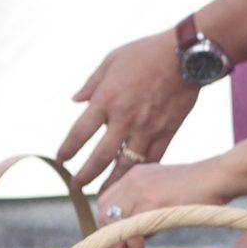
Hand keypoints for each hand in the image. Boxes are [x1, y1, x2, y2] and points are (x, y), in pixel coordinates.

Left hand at [59, 31, 198, 186]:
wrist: (185, 56)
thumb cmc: (146, 53)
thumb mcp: (112, 60)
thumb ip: (92, 83)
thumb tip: (75, 101)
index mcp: (107, 98)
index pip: (80, 132)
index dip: (68, 149)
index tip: (61, 159)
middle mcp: (125, 118)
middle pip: (101, 156)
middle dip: (86, 174)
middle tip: (77, 185)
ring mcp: (147, 129)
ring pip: (127, 165)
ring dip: (113, 182)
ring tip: (104, 194)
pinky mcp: (167, 133)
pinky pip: (152, 160)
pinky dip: (141, 172)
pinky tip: (134, 181)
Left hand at [97, 158, 228, 247]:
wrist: (218, 177)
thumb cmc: (199, 189)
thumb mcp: (164, 192)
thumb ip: (146, 208)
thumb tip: (134, 235)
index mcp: (135, 175)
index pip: (106, 201)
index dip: (106, 226)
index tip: (113, 246)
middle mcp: (133, 179)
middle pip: (104, 211)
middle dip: (107, 238)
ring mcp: (141, 189)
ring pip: (114, 222)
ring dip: (118, 247)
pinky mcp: (152, 201)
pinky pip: (133, 229)